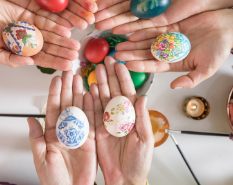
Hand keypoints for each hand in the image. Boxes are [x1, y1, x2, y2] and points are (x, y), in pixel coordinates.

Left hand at [0, 0, 97, 29]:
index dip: (83, 0)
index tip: (93, 7)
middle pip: (68, 6)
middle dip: (80, 13)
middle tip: (89, 21)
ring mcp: (41, 4)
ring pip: (58, 14)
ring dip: (70, 21)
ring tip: (81, 26)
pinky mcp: (30, 11)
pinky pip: (44, 19)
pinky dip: (55, 24)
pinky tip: (65, 29)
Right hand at [0, 0, 79, 70]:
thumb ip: (10, 59)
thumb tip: (29, 63)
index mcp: (22, 51)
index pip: (42, 59)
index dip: (55, 62)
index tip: (68, 65)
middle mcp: (29, 40)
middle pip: (50, 47)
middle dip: (63, 51)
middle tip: (75, 54)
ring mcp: (31, 27)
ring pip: (51, 34)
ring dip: (63, 39)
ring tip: (75, 43)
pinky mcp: (30, 14)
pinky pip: (45, 19)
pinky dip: (56, 23)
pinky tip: (66, 28)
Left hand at [27, 71, 96, 184]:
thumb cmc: (53, 180)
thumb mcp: (41, 159)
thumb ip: (36, 138)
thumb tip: (29, 119)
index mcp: (52, 133)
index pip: (53, 108)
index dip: (55, 93)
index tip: (56, 78)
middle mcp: (66, 130)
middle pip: (67, 104)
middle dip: (68, 87)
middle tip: (70, 71)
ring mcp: (79, 134)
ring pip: (80, 109)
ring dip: (80, 93)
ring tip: (81, 78)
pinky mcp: (91, 140)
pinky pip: (92, 121)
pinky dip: (92, 108)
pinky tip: (91, 95)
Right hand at [90, 57, 153, 184]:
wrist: (124, 179)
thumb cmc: (139, 162)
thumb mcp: (145, 140)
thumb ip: (143, 118)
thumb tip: (144, 97)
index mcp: (134, 116)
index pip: (128, 92)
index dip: (124, 77)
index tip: (119, 64)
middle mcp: (120, 116)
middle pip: (114, 91)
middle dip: (109, 75)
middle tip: (104, 60)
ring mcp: (108, 122)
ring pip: (102, 98)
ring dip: (99, 83)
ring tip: (95, 70)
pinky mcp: (97, 130)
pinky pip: (93, 112)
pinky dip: (90, 100)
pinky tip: (88, 89)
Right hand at [95, 0, 232, 33]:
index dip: (108, 0)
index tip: (94, 5)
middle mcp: (144, 1)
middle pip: (121, 9)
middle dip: (106, 14)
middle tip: (92, 20)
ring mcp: (150, 13)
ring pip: (128, 18)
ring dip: (113, 22)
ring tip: (99, 27)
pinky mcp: (159, 23)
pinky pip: (142, 26)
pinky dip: (129, 28)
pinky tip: (117, 30)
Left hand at [114, 9, 232, 88]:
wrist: (227, 27)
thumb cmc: (220, 49)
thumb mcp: (207, 68)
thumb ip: (191, 79)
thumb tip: (175, 87)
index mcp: (176, 63)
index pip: (154, 66)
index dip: (141, 65)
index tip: (128, 65)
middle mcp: (169, 51)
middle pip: (146, 54)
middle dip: (131, 54)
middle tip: (116, 55)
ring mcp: (168, 38)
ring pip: (146, 41)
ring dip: (132, 43)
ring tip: (119, 43)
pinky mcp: (170, 25)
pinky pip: (153, 27)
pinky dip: (142, 29)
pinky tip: (130, 31)